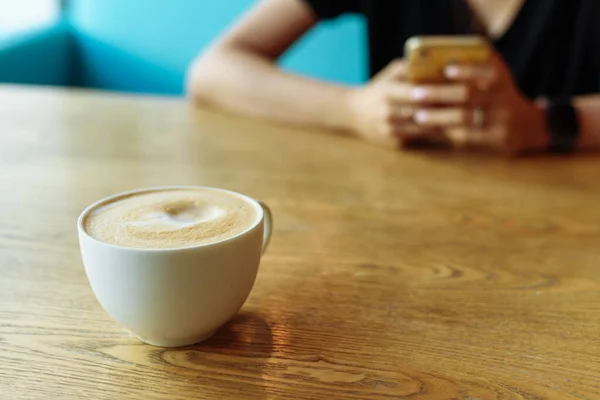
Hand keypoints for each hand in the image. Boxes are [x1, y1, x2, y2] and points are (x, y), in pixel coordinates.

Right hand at [344, 59, 470, 148]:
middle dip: (447, 108)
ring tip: (468, 117)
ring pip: (425, 128)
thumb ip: (411, 67)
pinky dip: (439, 133)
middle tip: (470, 103)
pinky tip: (455, 128)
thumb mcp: (390, 73)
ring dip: (447, 123)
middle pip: (424, 111)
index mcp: (386, 92)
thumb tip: (440, 62)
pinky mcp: (395, 144)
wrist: (353, 113)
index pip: (415, 92)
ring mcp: (391, 131)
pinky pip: (422, 138)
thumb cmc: (378, 89)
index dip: (436, 92)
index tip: (457, 88)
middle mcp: (388, 113)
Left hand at [415, 52, 548, 154]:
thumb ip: (474, 65)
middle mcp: (502, 96)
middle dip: (439, 93)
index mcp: (500, 77)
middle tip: (416, 93)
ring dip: (438, 116)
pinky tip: (431, 129)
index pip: (486, 69)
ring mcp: (501, 119)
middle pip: (467, 94)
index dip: (467, 69)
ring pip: (464, 118)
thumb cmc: (498, 96)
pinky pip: (468, 136)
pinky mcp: (497, 138)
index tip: (446, 69)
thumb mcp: (494, 76)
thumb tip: (437, 61)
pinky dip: (447, 132)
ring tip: (419, 115)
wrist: (527, 126)